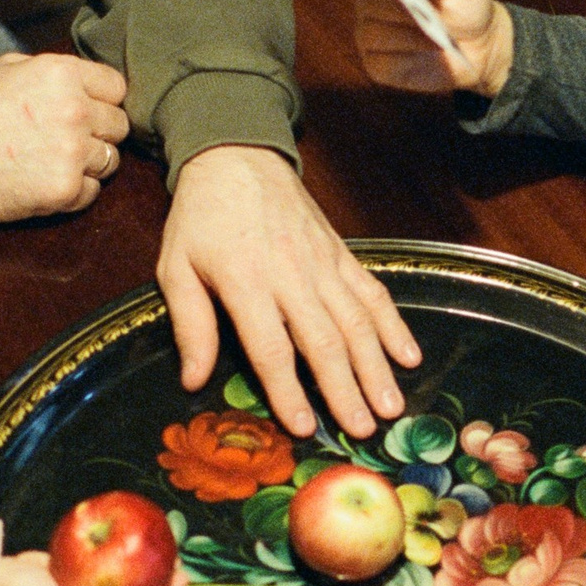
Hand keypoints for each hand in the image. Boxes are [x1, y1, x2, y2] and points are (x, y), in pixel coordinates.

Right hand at [0, 52, 130, 220]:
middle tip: (67, 140)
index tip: (88, 110)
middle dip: (98, 132)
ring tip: (54, 161)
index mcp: (63, 74)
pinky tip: (46, 181)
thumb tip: (83, 79)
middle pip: (118, 125)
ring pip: (110, 160)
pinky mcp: (64, 189)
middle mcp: (75, 110)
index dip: (102, 100)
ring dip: (88, 163)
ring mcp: (72, 152)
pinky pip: (92, 192)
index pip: (116, 87)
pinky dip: (74, 192)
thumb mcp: (7, 68)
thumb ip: (53, 71)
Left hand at [158, 144, 422, 438]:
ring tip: (392, 407)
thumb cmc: (201, 218)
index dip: (288, 390)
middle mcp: (290, 272)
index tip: (306, 427)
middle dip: (346, 389)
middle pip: (324, 339)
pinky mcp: (341, 252)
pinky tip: (409, 356)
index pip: (270, 346)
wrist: (236, 155)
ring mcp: (322, 262)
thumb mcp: (176, 267)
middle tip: (364, 430)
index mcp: (245, 280)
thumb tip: (193, 381)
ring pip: (356, 320)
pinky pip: (372, 291)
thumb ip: (189, 325)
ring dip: (376, 366)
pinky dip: (393, 325)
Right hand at [354, 0, 513, 97]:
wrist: (479, 45)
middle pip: (371, 7)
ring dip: (409, 38)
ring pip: (375, 37)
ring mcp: (371, 37)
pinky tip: (429, 54)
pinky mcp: (378, 67)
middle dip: (401, 12)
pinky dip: (405, 62)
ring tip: (438, 39)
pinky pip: (382, 65)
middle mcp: (371, 5)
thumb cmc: (465, 6)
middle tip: (428, 17)